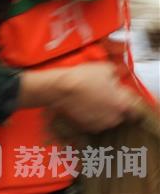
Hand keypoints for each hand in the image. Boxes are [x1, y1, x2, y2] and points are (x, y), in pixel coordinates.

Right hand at [19, 62, 140, 132]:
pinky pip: (94, 122)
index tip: (121, 93)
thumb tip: (116, 79)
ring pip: (107, 118)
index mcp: (122, 104)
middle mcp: (114, 118)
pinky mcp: (87, 127)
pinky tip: (83, 105)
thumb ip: (116, 75)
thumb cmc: (83, 77)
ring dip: (103, 111)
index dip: (127, 98)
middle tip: (104, 94)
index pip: (135, 107)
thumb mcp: (104, 68)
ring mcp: (100, 125)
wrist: (59, 89)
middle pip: (121, 113)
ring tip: (91, 99)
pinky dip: (91, 115)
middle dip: (115, 105)